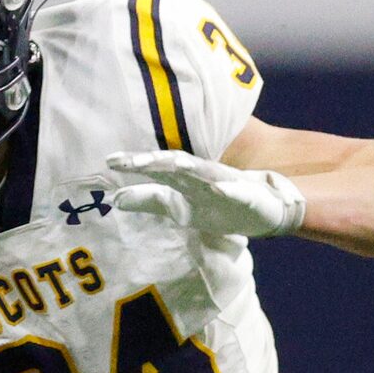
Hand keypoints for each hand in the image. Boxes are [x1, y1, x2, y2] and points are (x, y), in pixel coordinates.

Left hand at [106, 149, 304, 239]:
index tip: (109, 160)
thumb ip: (149, 201)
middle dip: (155, 161)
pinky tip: (218, 186)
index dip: (135, 164)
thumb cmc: (218, 205)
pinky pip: (238, 192)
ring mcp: (227, 184)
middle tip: (131, 162)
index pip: (156, 168)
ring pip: (206, 173)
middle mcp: (203, 176)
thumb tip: (115, 198)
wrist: (265, 212)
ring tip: (172, 164)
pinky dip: (229, 188)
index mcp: (186, 179)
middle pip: (176, 165)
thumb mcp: (179, 208)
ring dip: (189, 167)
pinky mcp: (248, 197)